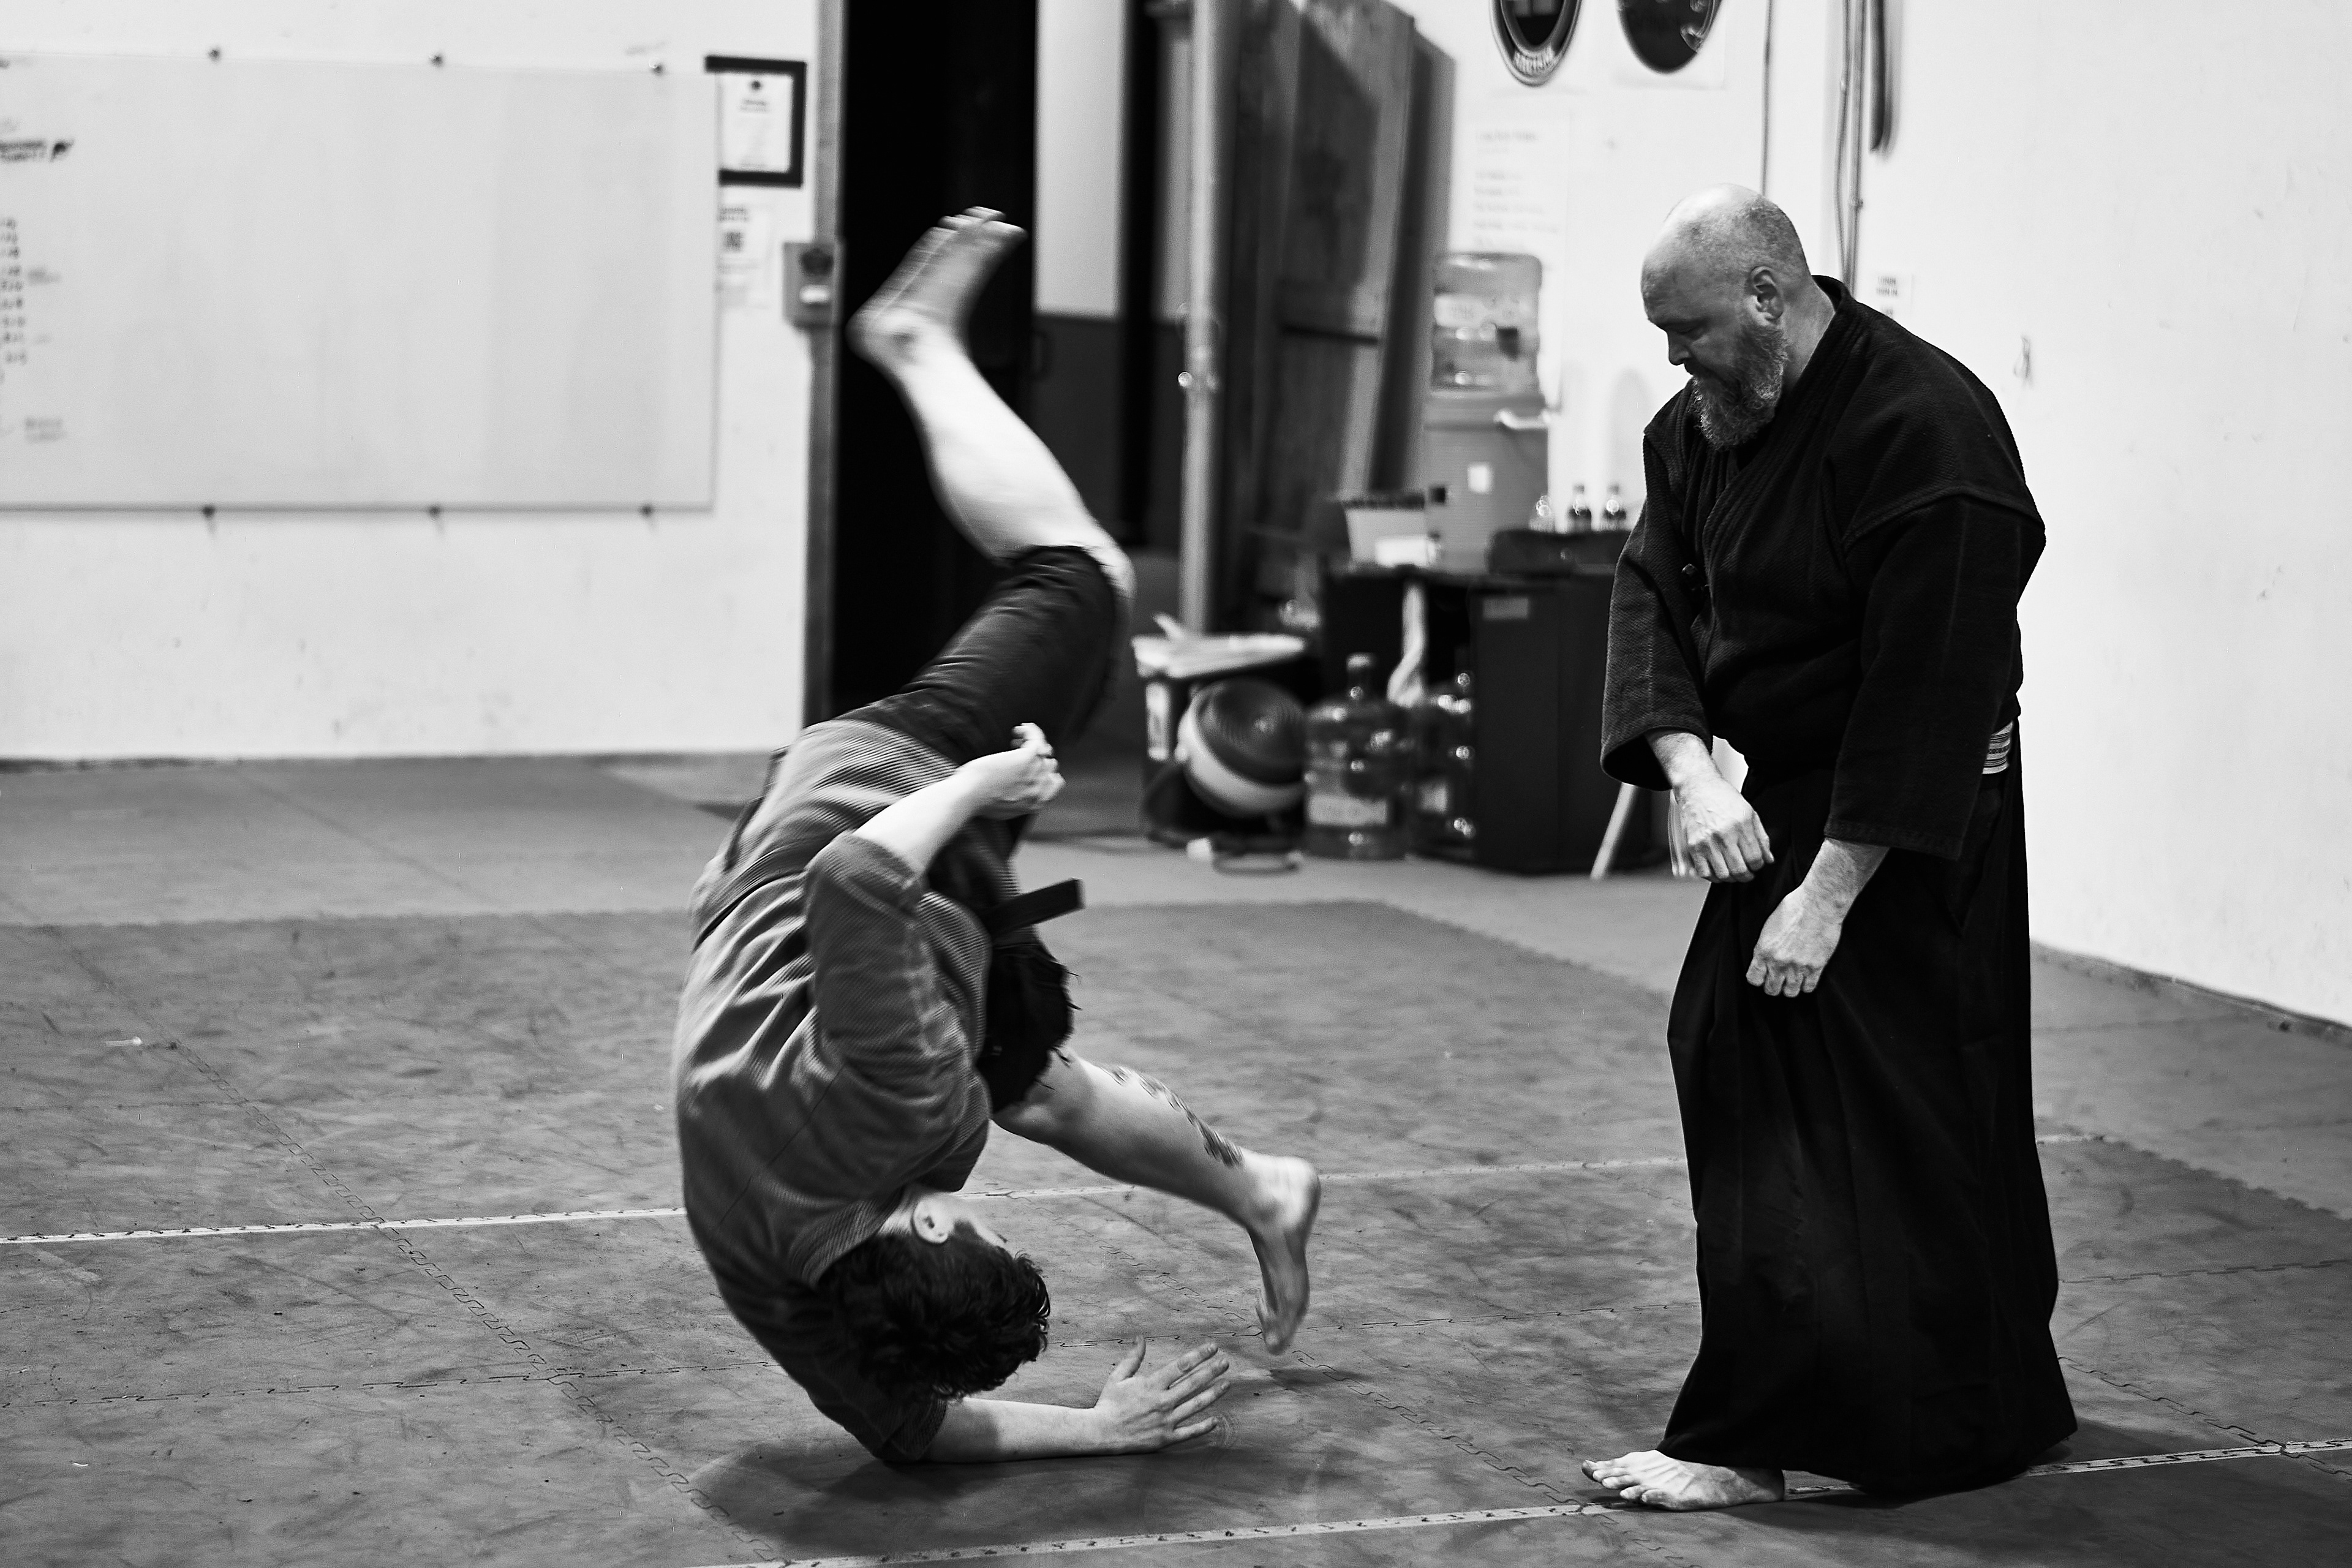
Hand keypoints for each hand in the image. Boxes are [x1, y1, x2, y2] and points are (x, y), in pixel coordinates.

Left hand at [960, 723, 1063, 819]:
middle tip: (1018, 750)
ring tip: (1017, 738)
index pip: (1055, 784)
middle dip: (1037, 755)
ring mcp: (1033, 773)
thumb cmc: (976, 802)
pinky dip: (1031, 731)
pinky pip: (1037, 738)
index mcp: (1035, 804)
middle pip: (1049, 764)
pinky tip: (1019, 729)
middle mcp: (1038, 789)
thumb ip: (1018, 801)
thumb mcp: (1003, 809)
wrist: (968, 797)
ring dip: (1032, 740)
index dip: (1047, 771)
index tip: (1033, 764)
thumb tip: (1020, 789)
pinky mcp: (1025, 758)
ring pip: (1044, 749)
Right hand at [1087, 1340, 1230, 1452]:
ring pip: (1196, 1405)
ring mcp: (1165, 1421)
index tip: (1213, 1347)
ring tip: (1227, 1384)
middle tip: (1226, 1362)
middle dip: (1212, 1370)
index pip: (1181, 1365)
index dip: (1199, 1354)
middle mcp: (1162, 1401)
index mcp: (1151, 1384)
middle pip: (1193, 1383)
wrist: (1100, 1433)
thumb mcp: (1119, 1376)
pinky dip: (1204, 1427)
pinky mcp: (1165, 1438)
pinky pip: (1189, 1433)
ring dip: (1213, 1394)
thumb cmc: (1109, 1403)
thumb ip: (1133, 1357)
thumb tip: (1141, 1337)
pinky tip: (1216, 1420)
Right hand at [1675, 773, 1772, 882]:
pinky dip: (1713, 876)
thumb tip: (1768, 858)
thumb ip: (1761, 837)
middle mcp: (1724, 835)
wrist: (1698, 788)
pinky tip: (1717, 870)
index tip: (1756, 864)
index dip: (1758, 866)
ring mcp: (1707, 842)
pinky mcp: (1693, 846)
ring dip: (1731, 878)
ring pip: (1723, 874)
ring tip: (1732, 872)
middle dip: (1747, 876)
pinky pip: (1704, 872)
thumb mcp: (1750, 813)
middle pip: (1740, 870)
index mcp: (1741, 826)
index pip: (1755, 859)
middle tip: (1746, 873)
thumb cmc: (1723, 798)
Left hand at [1747, 884, 1842, 995]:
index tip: (1763, 976)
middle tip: (1778, 979)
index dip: (1758, 979)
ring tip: (1792, 980)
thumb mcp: (1769, 926)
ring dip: (1790, 987)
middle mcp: (1779, 962)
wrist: (1818, 904)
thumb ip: (1765, 947)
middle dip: (1773, 986)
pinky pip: (1808, 988)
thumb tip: (1764, 959)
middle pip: (1771, 989)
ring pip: (1790, 993)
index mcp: (1763, 951)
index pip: (1754, 979)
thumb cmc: (1793, 908)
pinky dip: (1806, 985)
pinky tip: (1806, 977)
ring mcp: (1798, 967)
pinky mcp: (1816, 967)